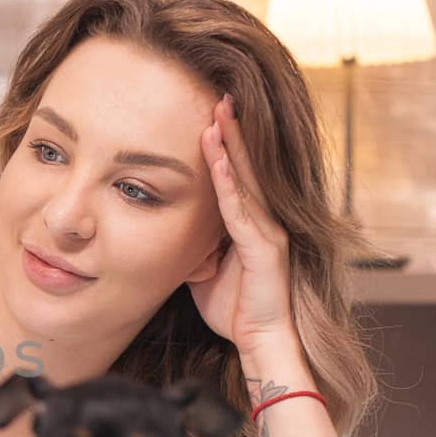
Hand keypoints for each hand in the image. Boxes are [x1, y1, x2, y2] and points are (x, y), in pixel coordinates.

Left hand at [188, 93, 296, 352]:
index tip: (210, 111)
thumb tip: (167, 227)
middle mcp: (263, 220)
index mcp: (248, 222)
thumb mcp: (202, 267)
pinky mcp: (265, 249)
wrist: (260, 342)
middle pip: (246, 166)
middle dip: (232, 130)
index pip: (235, 173)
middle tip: (220, 93)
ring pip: (246, 181)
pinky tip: (220, 163)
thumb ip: (190, 243)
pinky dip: (230, 186)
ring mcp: (268, 231)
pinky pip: (242, 212)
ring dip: (231, 148)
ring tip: (219, 115)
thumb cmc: (233, 307)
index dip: (224, 143)